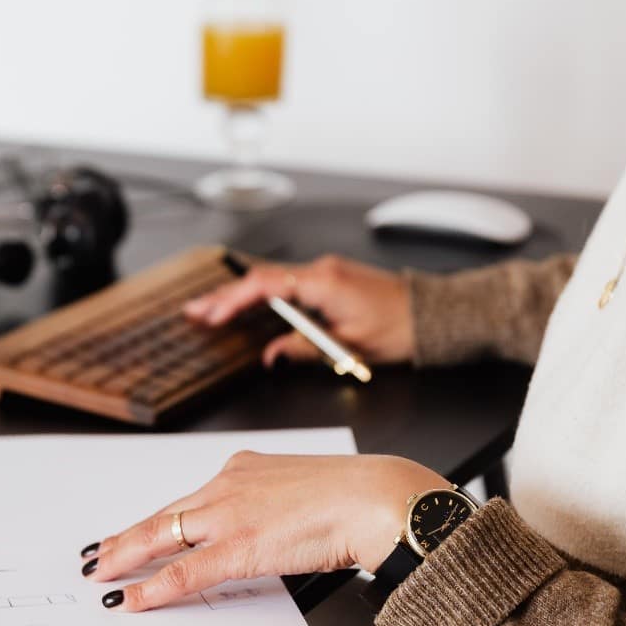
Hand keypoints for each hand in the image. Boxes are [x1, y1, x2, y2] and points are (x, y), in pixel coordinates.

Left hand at [80, 452, 446, 610]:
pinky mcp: (239, 545)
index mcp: (244, 469)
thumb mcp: (301, 491)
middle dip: (126, 539)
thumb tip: (265, 533)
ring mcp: (230, 514)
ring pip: (162, 537)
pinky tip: (132, 598)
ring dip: (127, 559)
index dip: (156, 520)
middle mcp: (228, 485)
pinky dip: (153, 587)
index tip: (132, 531)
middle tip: (98, 555)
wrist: (374, 497)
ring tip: (102, 575)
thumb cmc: (352, 498)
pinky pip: (185, 571)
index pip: (187, 500)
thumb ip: (272, 507)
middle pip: (164, 516)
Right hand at [184, 255, 414, 366]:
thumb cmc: (400, 328)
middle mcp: (321, 270)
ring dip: (240, 294)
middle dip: (225, 296)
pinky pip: (286, 282)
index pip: (266, 286)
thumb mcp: (348, 346)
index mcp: (324, 283)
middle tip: (195, 310)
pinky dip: (260, 293)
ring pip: (271, 279)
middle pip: (261, 279)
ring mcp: (325, 271)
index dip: (234, 301)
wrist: (430, 314)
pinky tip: (245, 303)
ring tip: (211, 308)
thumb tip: (271, 355)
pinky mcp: (329, 278)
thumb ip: (303, 348)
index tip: (212, 316)